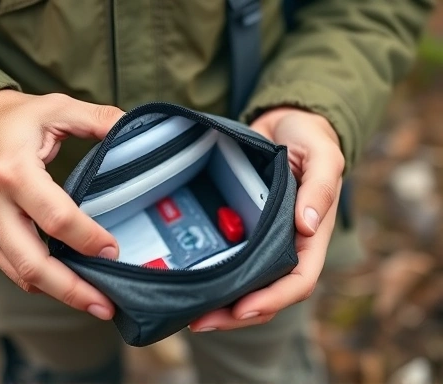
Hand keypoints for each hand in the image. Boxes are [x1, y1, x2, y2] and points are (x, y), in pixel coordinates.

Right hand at [0, 90, 123, 319]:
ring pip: (22, 275)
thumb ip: (98, 118)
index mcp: (15, 172)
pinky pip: (13, 269)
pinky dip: (42, 282)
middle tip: (107, 305)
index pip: (56, 217)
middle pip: (35, 264)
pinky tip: (68, 284)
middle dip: (74, 290)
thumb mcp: (55, 108)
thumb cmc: (11, 119)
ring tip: (95, 302)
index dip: (88, 239)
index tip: (114, 251)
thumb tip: (135, 130)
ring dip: (60, 293)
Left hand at [189, 107, 343, 331]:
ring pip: (247, 286)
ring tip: (190, 312)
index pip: (298, 281)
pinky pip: (232, 262)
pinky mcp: (243, 231)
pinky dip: (215, 278)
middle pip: (268, 295)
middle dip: (237, 314)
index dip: (273, 299)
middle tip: (200, 322)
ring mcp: (264, 241)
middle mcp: (287, 245)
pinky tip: (191, 284)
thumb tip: (308, 227)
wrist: (283, 126)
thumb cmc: (308, 139)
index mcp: (311, 236)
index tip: (242, 309)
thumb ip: (319, 188)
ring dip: (223, 305)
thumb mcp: (321, 155)